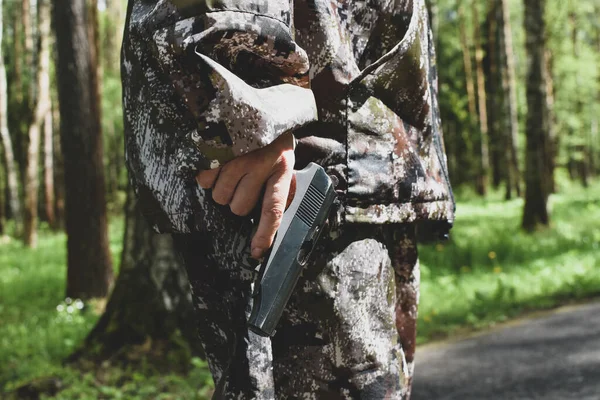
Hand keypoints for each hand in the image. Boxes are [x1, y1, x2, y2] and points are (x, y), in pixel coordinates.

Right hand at [196, 132, 295, 258]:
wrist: (256, 103)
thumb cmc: (271, 139)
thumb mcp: (284, 161)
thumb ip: (280, 189)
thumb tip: (271, 221)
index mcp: (281, 167)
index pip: (272, 208)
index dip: (265, 233)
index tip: (257, 251)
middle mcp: (259, 162)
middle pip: (239, 207)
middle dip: (238, 200)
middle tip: (244, 182)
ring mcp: (235, 155)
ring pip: (220, 196)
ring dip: (223, 189)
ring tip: (232, 169)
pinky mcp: (215, 147)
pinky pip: (204, 180)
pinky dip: (208, 176)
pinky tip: (219, 162)